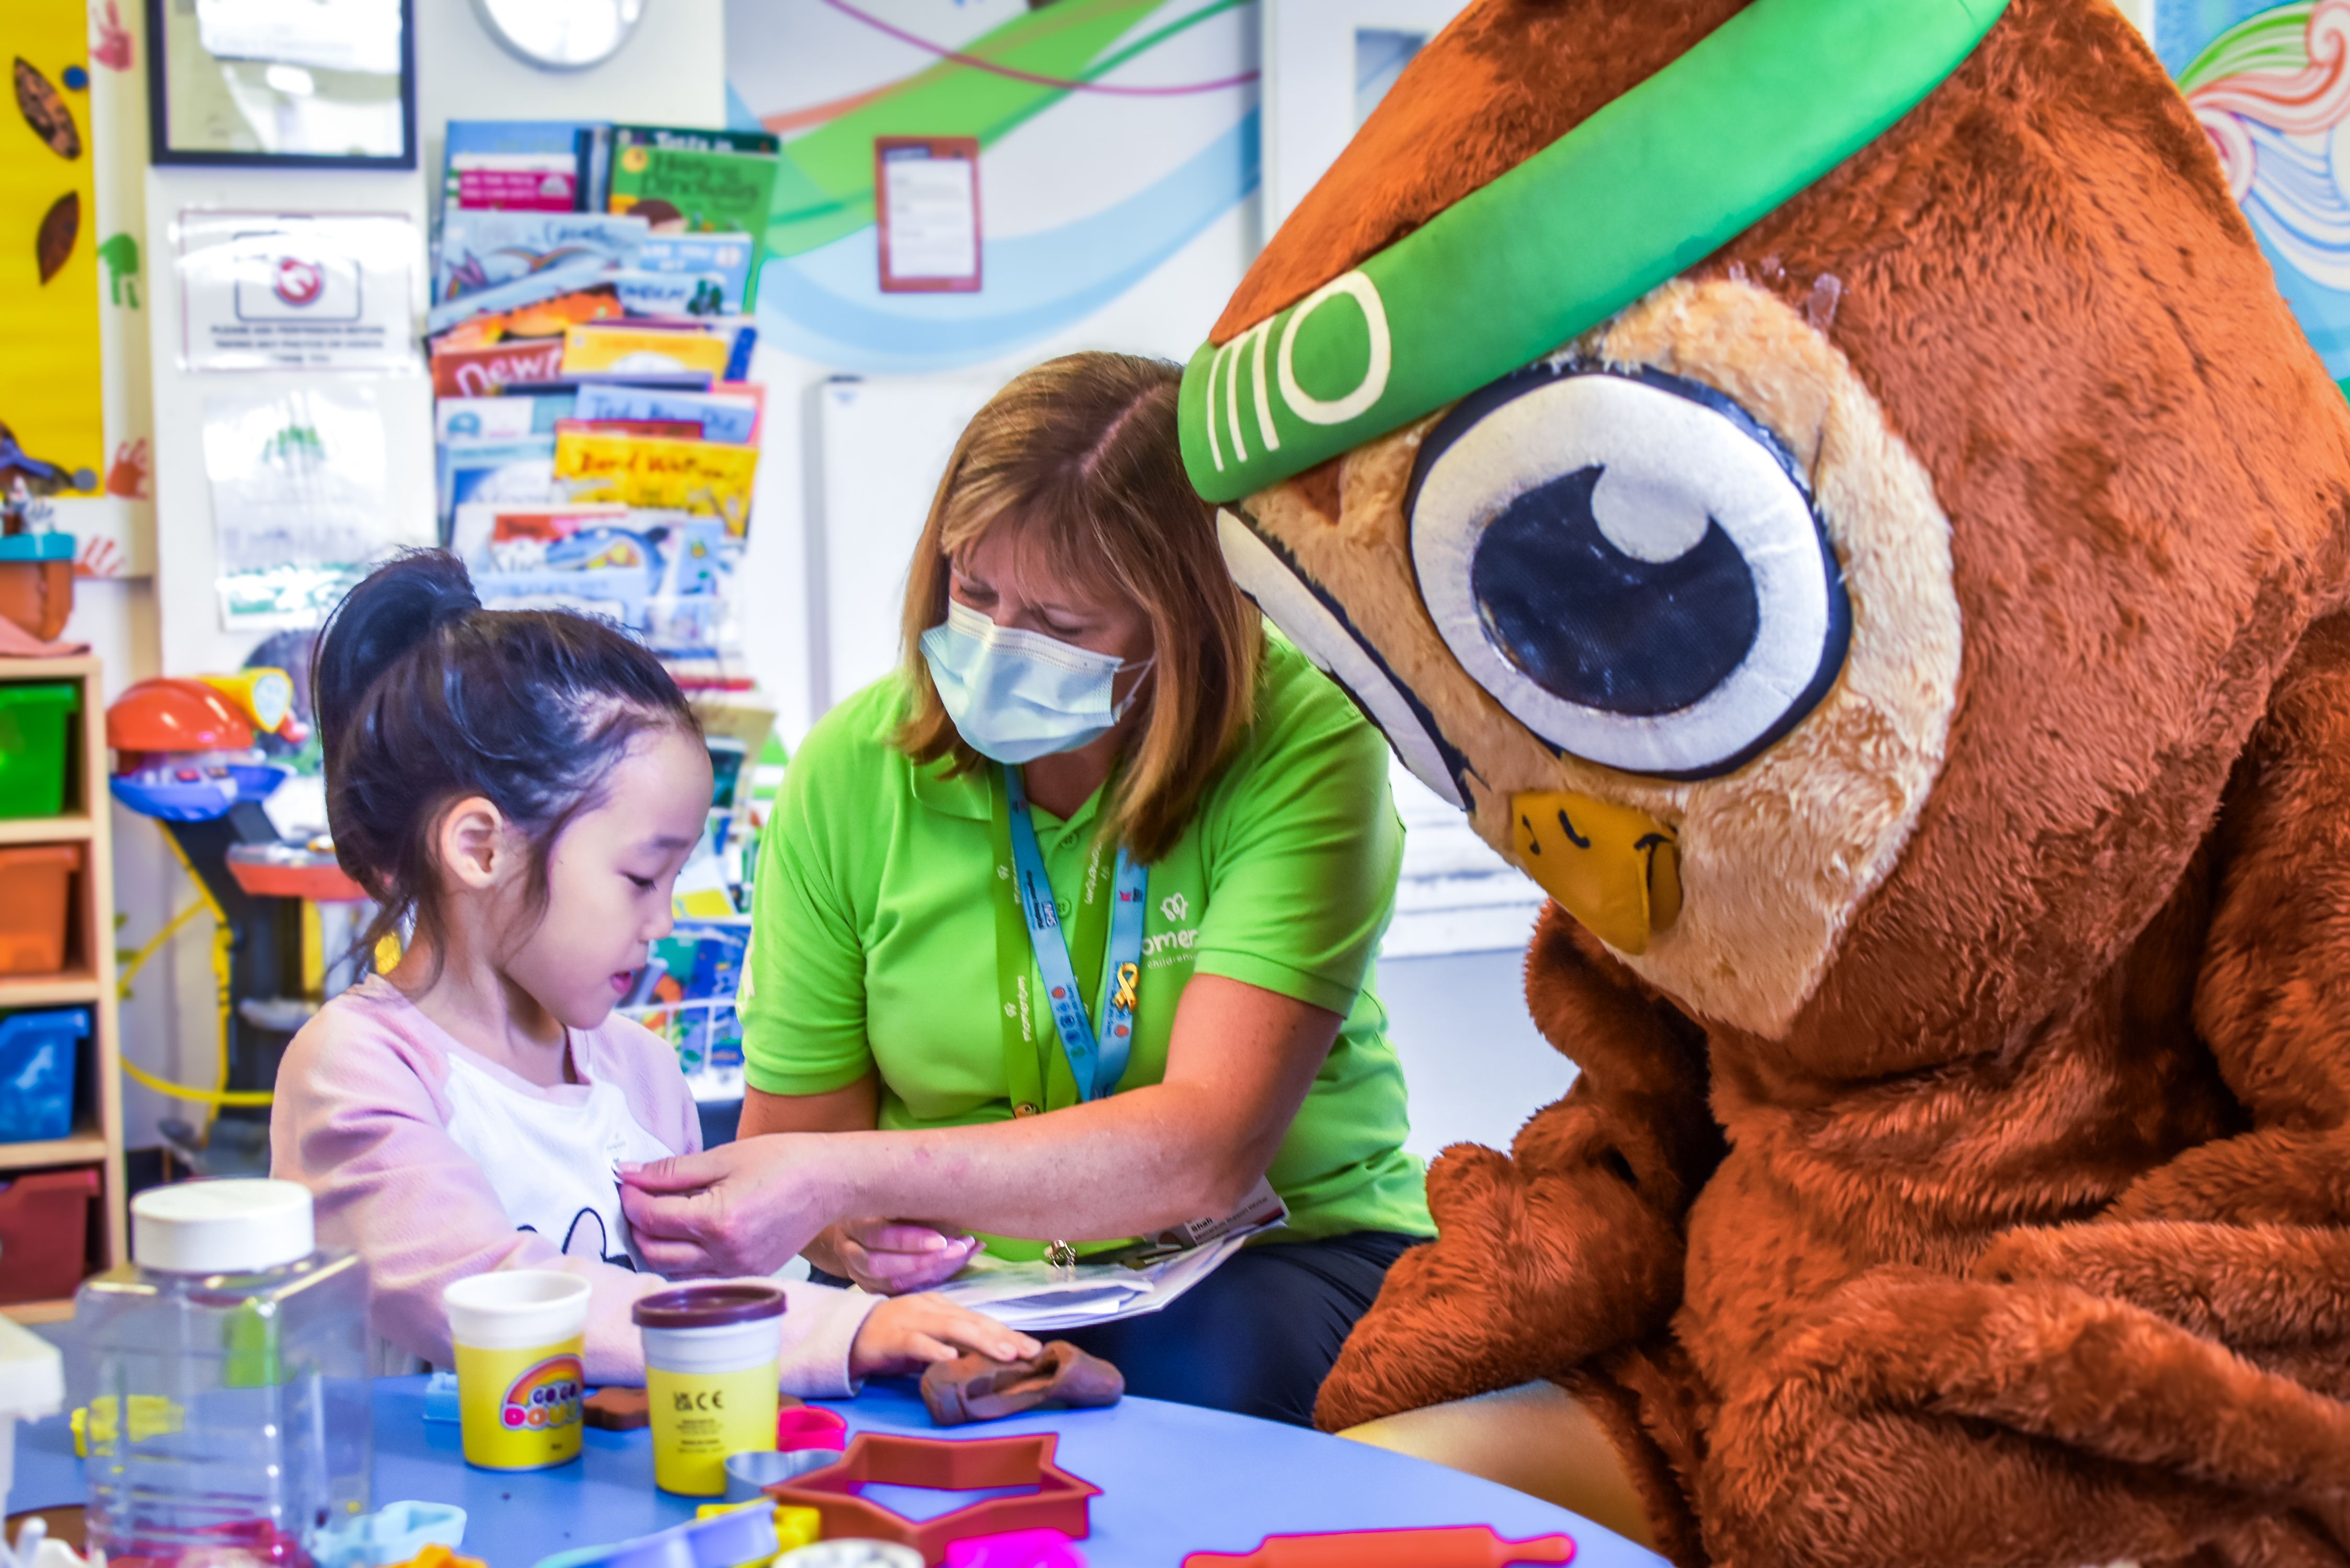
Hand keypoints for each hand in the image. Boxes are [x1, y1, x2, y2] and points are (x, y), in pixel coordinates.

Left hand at [617, 1135, 837, 1276]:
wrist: (831, 1182)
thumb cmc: (783, 1161)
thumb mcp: (723, 1157)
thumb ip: (671, 1170)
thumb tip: (628, 1173)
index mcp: (718, 1220)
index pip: (652, 1217)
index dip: (631, 1197)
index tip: (628, 1180)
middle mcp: (726, 1254)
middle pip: (653, 1251)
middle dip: (637, 1224)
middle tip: (640, 1196)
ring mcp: (738, 1270)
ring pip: (672, 1269)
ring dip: (657, 1243)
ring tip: (663, 1214)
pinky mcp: (747, 1274)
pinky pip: (700, 1273)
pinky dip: (684, 1256)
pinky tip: (691, 1231)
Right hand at [819, 1218, 984, 1295]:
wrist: (861, 1226)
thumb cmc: (883, 1204)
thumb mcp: (892, 1198)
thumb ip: (913, 1205)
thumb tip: (950, 1203)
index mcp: (851, 1224)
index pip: (877, 1235)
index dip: (909, 1240)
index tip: (941, 1240)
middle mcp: (850, 1252)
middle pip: (880, 1265)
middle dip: (921, 1260)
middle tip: (957, 1249)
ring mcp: (859, 1274)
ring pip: (892, 1283)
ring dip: (932, 1270)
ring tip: (962, 1253)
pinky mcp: (873, 1288)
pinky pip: (904, 1290)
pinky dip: (932, 1277)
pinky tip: (956, 1262)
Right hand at [849, 1294, 1039, 1378]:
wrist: (844, 1334)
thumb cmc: (891, 1338)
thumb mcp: (927, 1338)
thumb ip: (952, 1344)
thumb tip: (987, 1360)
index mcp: (941, 1307)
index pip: (980, 1320)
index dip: (1008, 1333)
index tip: (1033, 1348)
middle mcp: (930, 1308)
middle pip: (972, 1322)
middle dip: (1003, 1336)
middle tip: (1029, 1352)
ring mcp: (910, 1320)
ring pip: (951, 1328)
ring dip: (980, 1340)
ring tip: (1004, 1354)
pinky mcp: (890, 1337)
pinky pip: (915, 1343)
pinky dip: (933, 1350)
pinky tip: (950, 1358)